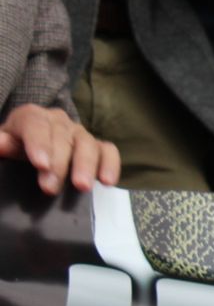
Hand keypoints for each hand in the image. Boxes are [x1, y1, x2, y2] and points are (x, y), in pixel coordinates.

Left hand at [0, 105, 120, 194]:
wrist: (27, 151)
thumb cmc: (12, 148)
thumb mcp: (2, 145)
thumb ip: (1, 144)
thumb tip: (1, 144)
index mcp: (30, 117)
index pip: (36, 124)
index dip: (39, 143)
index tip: (40, 164)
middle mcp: (58, 121)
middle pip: (63, 137)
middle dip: (59, 163)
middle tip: (51, 188)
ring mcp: (79, 133)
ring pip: (87, 143)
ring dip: (86, 165)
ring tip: (82, 187)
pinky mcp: (96, 146)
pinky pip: (108, 150)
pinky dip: (110, 164)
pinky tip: (107, 181)